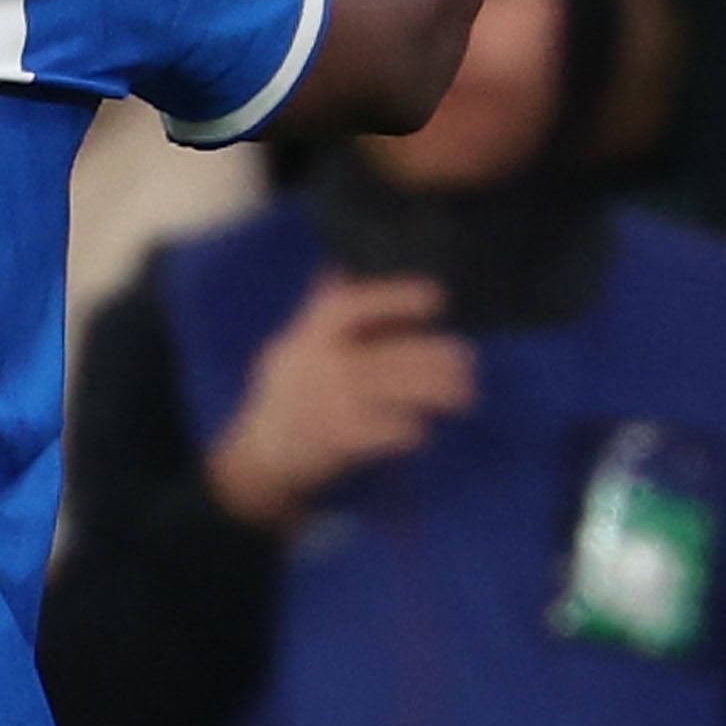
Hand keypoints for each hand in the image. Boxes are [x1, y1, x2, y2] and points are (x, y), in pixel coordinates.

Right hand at [205, 274, 476, 528]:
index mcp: (307, 337)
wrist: (259, 457)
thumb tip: (336, 268)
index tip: (436, 296)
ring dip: (438, 391)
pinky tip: (423, 428)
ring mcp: (331, 402)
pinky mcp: (342, 439)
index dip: (394, 297)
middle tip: (466, 358)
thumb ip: (315, 313)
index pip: (350, 306)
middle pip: (389, 352)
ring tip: (463, 394)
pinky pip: (392, 430)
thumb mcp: (290, 350)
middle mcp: (319, 364)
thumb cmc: (285, 397)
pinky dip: (413, 430)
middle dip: (435, 355)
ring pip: (399, 390)